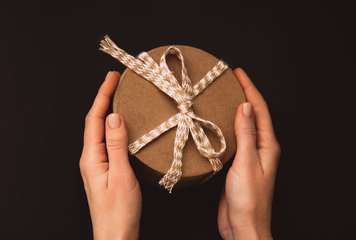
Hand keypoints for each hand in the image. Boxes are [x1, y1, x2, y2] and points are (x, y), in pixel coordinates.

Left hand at [80, 71, 141, 239]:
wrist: (116, 236)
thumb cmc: (119, 212)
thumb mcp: (121, 176)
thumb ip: (116, 145)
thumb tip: (114, 116)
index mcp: (91, 158)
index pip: (94, 119)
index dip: (103, 96)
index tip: (112, 78)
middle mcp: (91, 159)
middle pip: (95, 122)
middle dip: (104, 98)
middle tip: (116, 81)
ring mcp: (97, 164)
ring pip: (101, 131)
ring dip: (108, 111)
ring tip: (118, 96)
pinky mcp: (105, 170)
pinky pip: (107, 141)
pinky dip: (114, 127)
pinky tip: (122, 125)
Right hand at [218, 68, 280, 239]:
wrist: (242, 225)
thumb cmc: (249, 199)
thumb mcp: (247, 163)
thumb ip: (247, 134)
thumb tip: (245, 107)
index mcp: (267, 146)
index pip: (259, 110)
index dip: (249, 89)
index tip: (238, 73)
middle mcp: (260, 148)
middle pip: (253, 115)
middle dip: (243, 95)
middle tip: (229, 81)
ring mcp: (248, 156)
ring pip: (242, 126)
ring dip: (233, 110)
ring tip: (221, 97)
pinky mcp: (236, 164)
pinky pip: (232, 139)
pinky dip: (225, 127)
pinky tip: (215, 124)